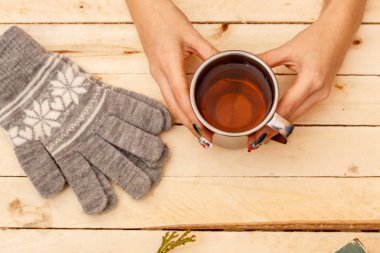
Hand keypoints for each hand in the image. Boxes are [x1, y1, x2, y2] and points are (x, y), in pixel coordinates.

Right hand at [126, 0, 217, 146]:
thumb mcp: (190, 33)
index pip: (181, 96)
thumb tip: (223, 65)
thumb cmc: (163, 17)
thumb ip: (208, 51)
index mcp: (167, 63)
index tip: (203, 130)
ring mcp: (155, 73)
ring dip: (183, 118)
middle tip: (204, 140)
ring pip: (169, 103)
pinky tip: (187, 112)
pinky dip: (178, 107)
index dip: (192, 116)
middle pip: (173, 106)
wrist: (143, 7)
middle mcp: (159, 73)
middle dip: (188, 125)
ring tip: (198, 131)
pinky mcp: (156, 71)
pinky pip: (167, 95)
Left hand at [247, 0, 365, 150]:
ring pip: (297, 116)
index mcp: (310, 81)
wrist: (339, 31)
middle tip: (253, 139)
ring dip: (279, 125)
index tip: (256, 133)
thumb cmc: (317, 38)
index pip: (285, 109)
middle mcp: (318, 92)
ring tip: (261, 134)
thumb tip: (248, 66)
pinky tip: (275, 122)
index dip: (269, 123)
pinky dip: (288, 117)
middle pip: (291, 118)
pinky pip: (302, 110)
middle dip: (272, 129)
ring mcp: (322, 94)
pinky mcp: (322, 93)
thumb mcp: (288, 49)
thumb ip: (266, 60)